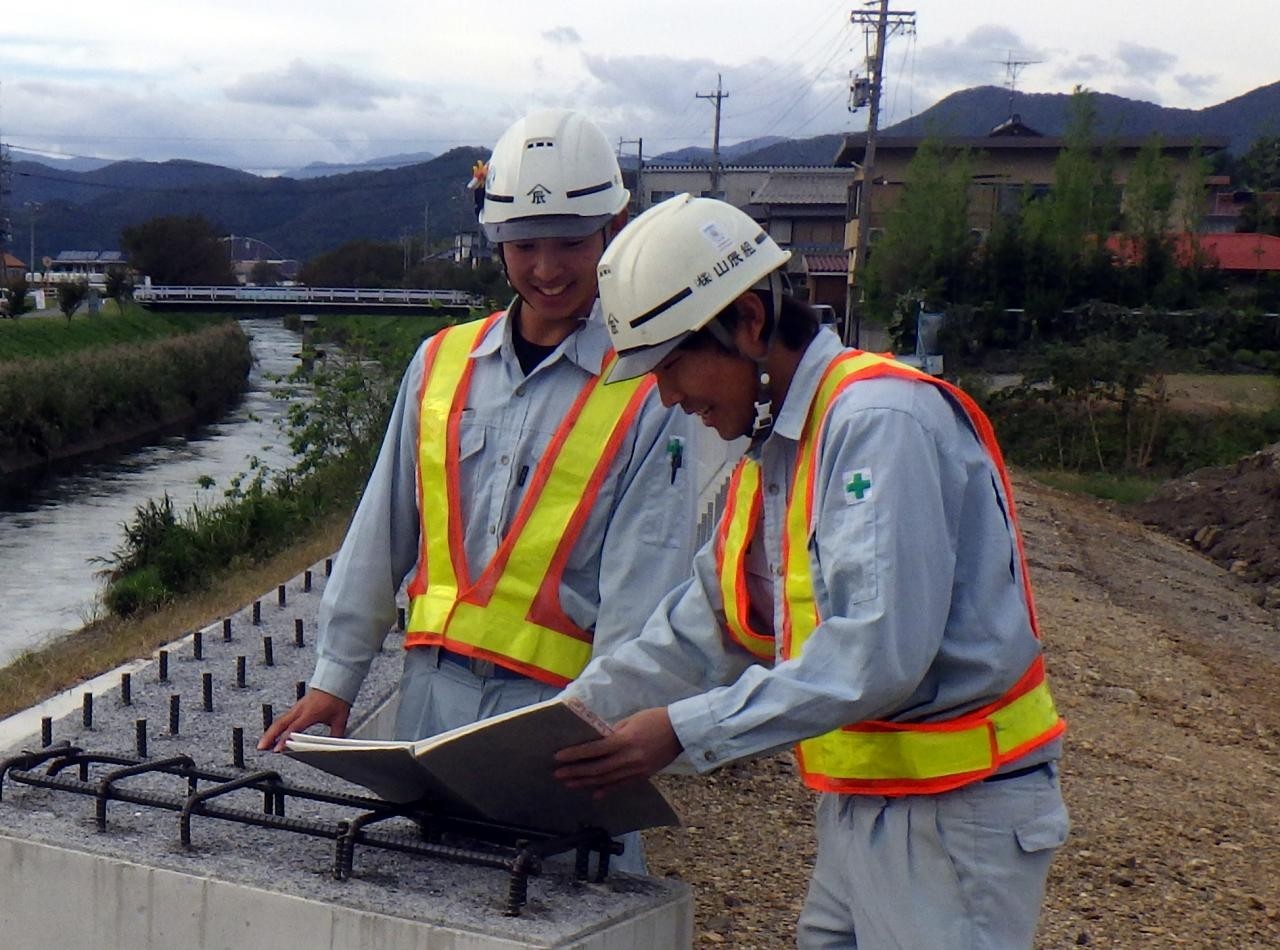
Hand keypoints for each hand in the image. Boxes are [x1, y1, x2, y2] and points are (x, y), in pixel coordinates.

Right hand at [257, 688, 350, 751]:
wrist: (334, 682)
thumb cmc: (336, 698)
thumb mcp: (340, 718)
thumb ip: (337, 734)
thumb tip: (336, 747)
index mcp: (310, 712)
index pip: (294, 728)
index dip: (285, 739)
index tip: (278, 749)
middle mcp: (300, 710)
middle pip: (280, 723)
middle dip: (269, 736)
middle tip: (261, 747)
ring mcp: (296, 708)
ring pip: (279, 721)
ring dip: (269, 732)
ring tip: (262, 745)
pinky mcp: (296, 708)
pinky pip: (282, 718)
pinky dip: (275, 727)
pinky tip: (271, 735)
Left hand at [553, 707, 682, 796]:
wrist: (680, 731)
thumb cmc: (655, 719)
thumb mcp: (631, 720)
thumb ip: (613, 733)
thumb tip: (597, 743)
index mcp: (625, 741)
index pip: (594, 750)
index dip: (575, 755)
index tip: (558, 757)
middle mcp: (629, 758)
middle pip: (597, 768)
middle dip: (576, 772)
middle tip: (558, 774)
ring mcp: (636, 770)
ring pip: (606, 780)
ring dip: (586, 783)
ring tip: (570, 784)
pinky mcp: (643, 776)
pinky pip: (621, 785)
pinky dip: (607, 790)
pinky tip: (594, 793)